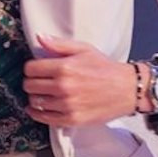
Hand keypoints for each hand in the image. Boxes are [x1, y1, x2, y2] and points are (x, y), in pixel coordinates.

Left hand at [22, 36, 142, 127]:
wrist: (128, 89)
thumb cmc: (106, 69)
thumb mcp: (84, 49)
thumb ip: (59, 44)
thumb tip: (39, 37)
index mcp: (64, 67)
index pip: (30, 68)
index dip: (31, 68)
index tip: (36, 69)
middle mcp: (63, 87)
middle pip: (29, 86)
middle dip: (31, 82)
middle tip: (38, 81)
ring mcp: (67, 105)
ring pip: (34, 102)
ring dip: (35, 97)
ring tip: (42, 94)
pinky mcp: (71, 119)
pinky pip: (43, 118)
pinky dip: (37, 113)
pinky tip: (38, 109)